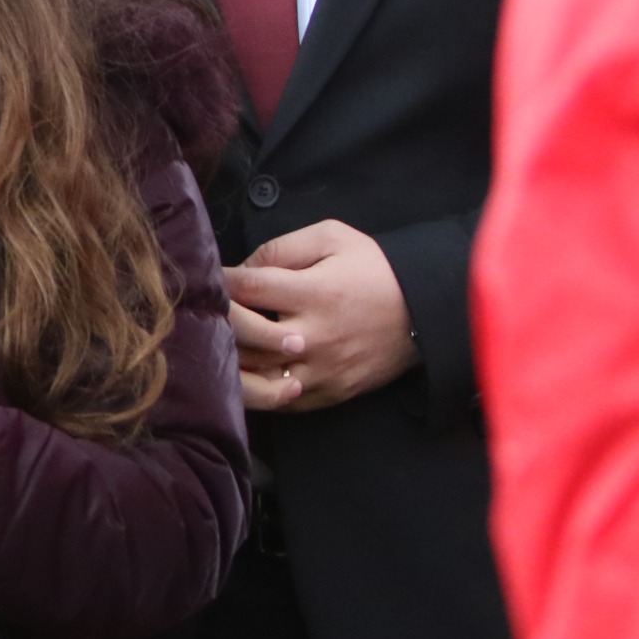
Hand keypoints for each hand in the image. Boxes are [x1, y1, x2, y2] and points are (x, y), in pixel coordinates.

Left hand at [223, 219, 418, 412]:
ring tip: (224, 341)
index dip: (221, 280)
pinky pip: (280, 399)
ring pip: (256, 374)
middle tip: (212, 310)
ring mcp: (323, 369)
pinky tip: (249, 369)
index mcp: (314, 293)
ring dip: (234, 357)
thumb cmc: (374, 268)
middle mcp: (315, 336)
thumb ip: (280, 248)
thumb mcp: (331, 238)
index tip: (212, 277)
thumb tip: (240, 268)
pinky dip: (258, 387)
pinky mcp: (332, 392)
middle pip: (243, 335)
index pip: (246, 289)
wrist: (427, 310)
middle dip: (220, 319)